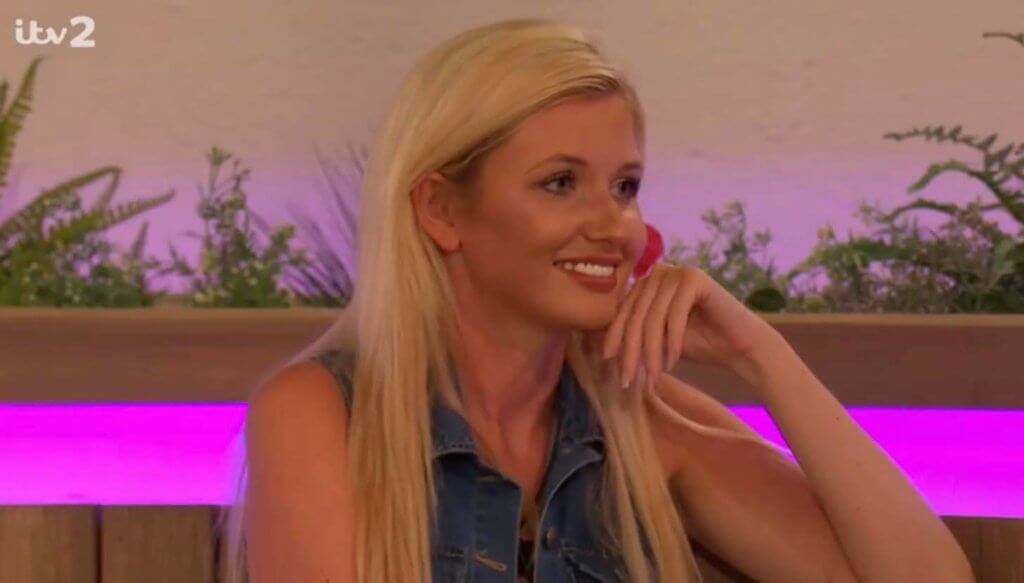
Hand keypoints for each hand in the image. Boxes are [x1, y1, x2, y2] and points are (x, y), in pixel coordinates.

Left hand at [598, 263, 782, 393]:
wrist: (739, 345)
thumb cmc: (698, 344)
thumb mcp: (656, 341)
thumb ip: (633, 336)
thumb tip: (598, 348)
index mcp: (646, 283)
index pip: (622, 310)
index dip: (614, 337)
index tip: (607, 363)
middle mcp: (659, 272)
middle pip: (636, 314)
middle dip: (631, 351)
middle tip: (628, 380)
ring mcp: (677, 271)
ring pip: (653, 317)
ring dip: (651, 352)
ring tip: (652, 377)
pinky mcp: (695, 278)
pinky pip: (674, 312)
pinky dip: (672, 340)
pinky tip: (672, 361)